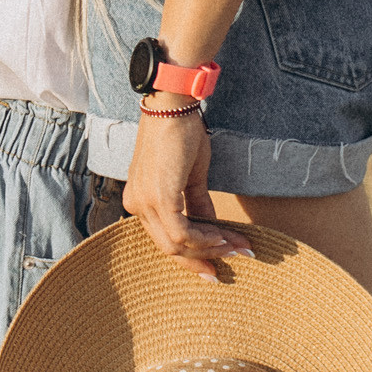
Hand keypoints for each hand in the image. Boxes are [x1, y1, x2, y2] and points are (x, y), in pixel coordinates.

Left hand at [120, 106, 251, 282]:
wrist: (172, 107)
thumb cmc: (180, 134)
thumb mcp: (191, 177)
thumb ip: (198, 206)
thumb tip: (214, 231)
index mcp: (139, 200)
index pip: (163, 239)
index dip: (191, 256)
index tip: (216, 265)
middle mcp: (136, 205)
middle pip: (169, 248)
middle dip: (204, 256)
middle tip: (234, 256)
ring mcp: (144, 202)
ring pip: (176, 244)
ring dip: (210, 247)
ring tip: (236, 244)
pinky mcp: (159, 198)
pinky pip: (182, 232)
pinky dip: (204, 238)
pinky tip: (222, 235)